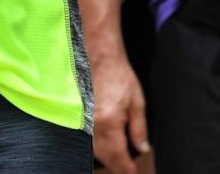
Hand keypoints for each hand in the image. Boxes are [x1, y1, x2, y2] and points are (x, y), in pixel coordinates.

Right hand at [91, 51, 148, 172]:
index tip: (133, 172)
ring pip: (94, 150)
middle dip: (118, 165)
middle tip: (129, 167)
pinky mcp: (78, 115)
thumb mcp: (137, 102)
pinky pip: (87, 139)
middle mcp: (92, 124)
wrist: (98, 57)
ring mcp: (82, 120)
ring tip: (121, 158)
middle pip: (105, 157)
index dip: (127, 168)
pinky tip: (107, 145)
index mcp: (109, 121)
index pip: (118, 156)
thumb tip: (142, 148)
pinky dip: (98, 147)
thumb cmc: (118, 75)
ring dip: (108, 157)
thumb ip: (139, 128)